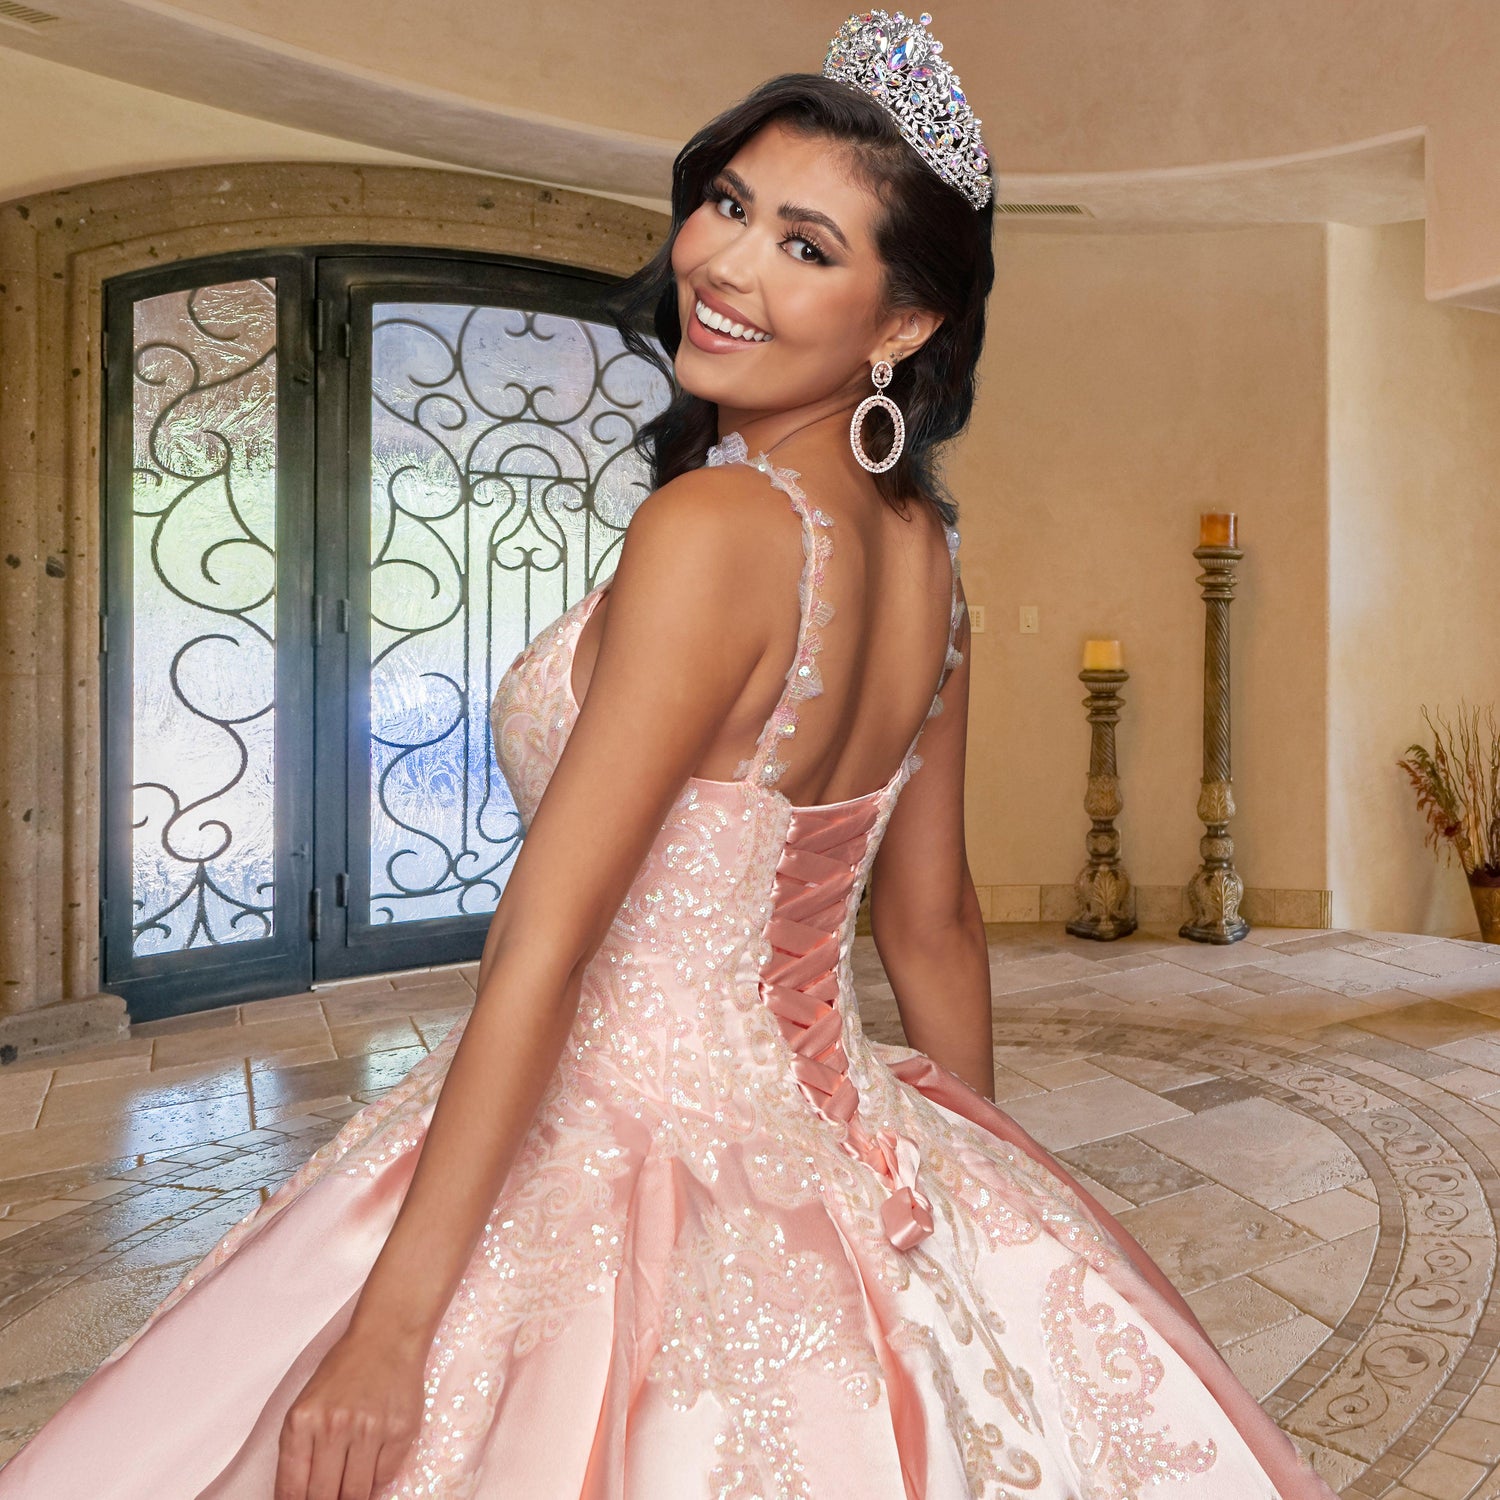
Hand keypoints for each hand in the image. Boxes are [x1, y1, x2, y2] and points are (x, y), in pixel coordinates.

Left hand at [273, 1329, 426, 1499]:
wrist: (387, 1336)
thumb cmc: (344, 1371)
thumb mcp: (307, 1405)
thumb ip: (300, 1452)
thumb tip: (300, 1499)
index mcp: (301, 1421)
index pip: (292, 1491)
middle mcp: (333, 1426)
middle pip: (324, 1498)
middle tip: (331, 1492)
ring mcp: (369, 1429)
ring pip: (356, 1493)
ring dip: (353, 1494)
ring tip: (351, 1482)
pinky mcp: (400, 1430)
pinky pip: (385, 1477)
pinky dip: (377, 1477)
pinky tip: (373, 1460)